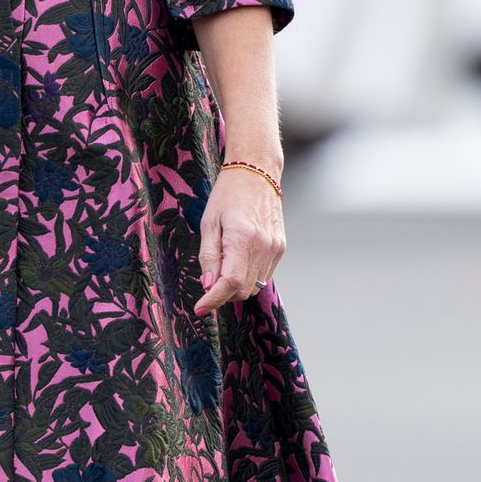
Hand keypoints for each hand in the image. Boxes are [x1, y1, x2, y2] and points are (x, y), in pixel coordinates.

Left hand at [193, 167, 285, 314]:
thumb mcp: (209, 222)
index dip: (214, 299)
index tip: (200, 308)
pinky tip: (239, 258)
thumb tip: (208, 284)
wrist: (257, 172)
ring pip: (254, 286)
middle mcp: (263, 245)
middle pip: (243, 289)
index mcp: (242, 237)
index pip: (230, 282)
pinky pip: (263, 274)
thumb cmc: (228, 194)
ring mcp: (275, 248)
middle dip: (223, 293)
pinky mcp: (280, 248)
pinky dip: (248, 275)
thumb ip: (209, 255)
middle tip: (209, 280)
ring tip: (224, 264)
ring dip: (236, 285)